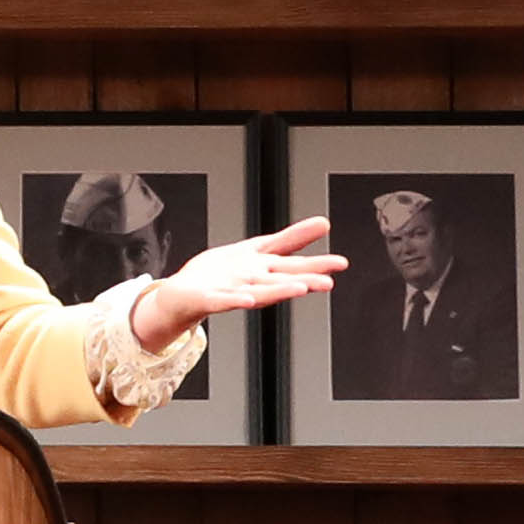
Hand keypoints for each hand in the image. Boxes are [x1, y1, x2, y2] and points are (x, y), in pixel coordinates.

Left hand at [125, 215, 335, 356]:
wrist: (182, 295)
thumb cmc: (219, 273)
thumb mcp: (258, 248)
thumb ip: (290, 239)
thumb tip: (324, 223)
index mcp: (263, 268)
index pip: (293, 261)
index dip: (317, 262)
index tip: (341, 264)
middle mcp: (252, 281)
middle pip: (281, 278)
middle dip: (305, 280)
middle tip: (328, 282)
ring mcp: (233, 291)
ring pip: (261, 290)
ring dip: (280, 290)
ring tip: (300, 289)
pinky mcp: (210, 299)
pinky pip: (225, 299)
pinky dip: (237, 298)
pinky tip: (248, 297)